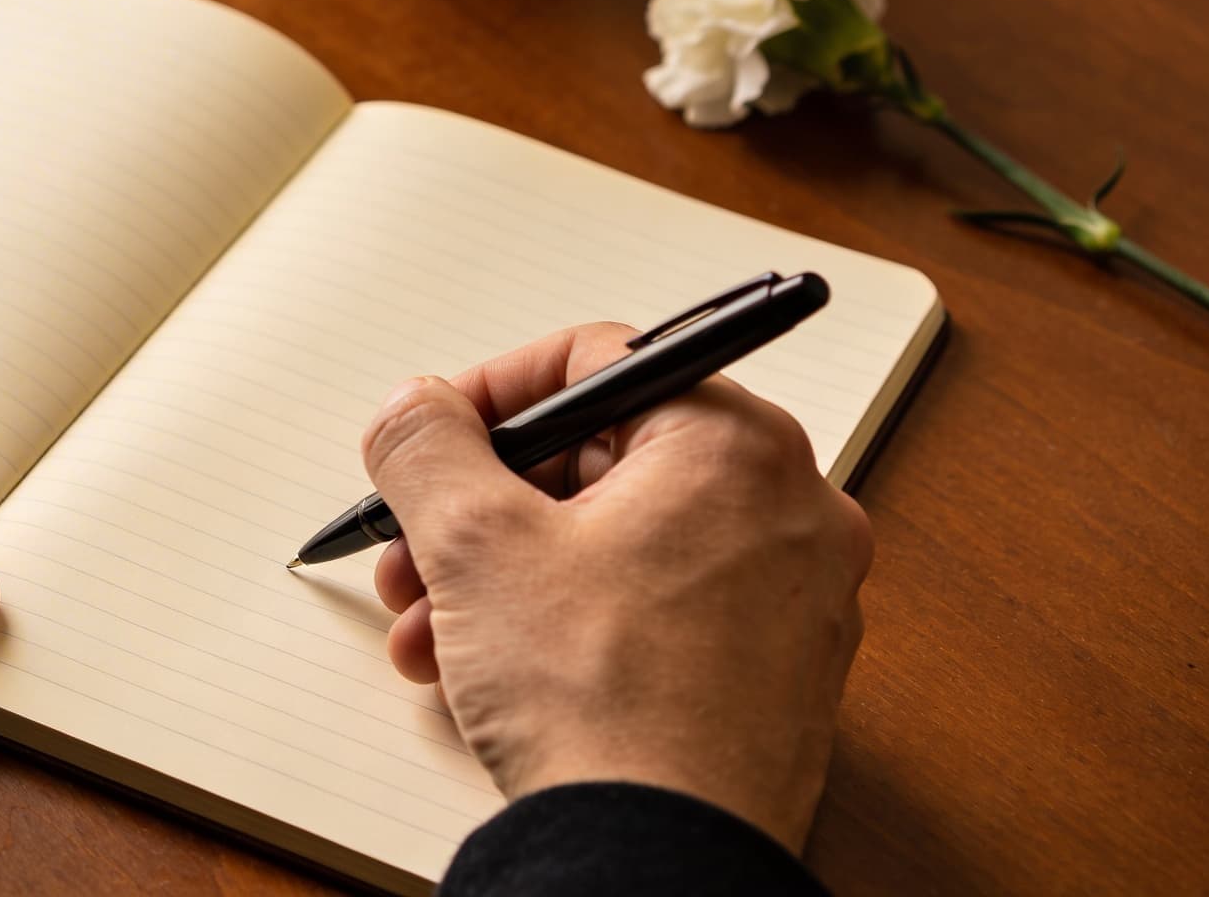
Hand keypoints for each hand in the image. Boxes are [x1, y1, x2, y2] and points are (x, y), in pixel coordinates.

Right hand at [360, 324, 871, 850]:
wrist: (659, 861)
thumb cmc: (599, 702)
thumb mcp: (474, 541)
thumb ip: (428, 445)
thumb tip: (414, 409)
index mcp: (736, 445)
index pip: (598, 361)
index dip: (489, 394)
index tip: (430, 435)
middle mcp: (789, 508)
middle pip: (602, 461)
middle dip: (482, 509)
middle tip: (414, 548)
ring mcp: (794, 597)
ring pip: (619, 543)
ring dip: (506, 574)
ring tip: (433, 631)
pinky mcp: (777, 673)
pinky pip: (656, 609)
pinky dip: (570, 621)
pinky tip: (489, 671)